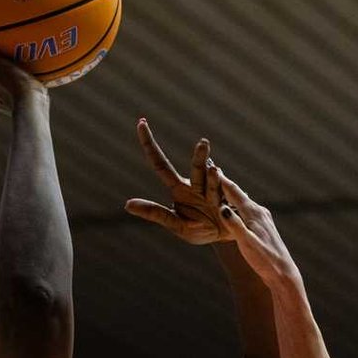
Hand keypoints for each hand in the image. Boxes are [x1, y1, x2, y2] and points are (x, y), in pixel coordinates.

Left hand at [124, 119, 225, 244]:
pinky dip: (225, 196)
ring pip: (212, 181)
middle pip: (197, 168)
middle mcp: (197, 185)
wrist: (227, 235)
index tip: (141, 122)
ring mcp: (215, 193)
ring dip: (214, 177)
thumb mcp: (175, 224)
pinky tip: (226, 200)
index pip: (160, 164)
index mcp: (179, 189)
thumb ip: (154, 213)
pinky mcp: (230, 203)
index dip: (150, 145)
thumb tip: (127, 204)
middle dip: (200, 156)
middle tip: (203, 142)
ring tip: (215, 170)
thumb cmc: (198, 228)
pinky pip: (226, 198)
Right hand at [210, 173, 299, 288]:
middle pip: (238, 193)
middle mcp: (259, 212)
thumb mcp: (247, 243)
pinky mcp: (263, 227)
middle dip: (224, 183)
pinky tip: (234, 209)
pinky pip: (246, 211)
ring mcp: (263, 219)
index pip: (234, 191)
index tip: (210, 166)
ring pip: (242, 202)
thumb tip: (221, 208)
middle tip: (211, 170)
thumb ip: (234, 225)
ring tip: (219, 186)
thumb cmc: (265, 260)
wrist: (283, 273)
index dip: (221, 179)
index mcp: (254, 213)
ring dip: (230, 194)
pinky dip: (236, 206)